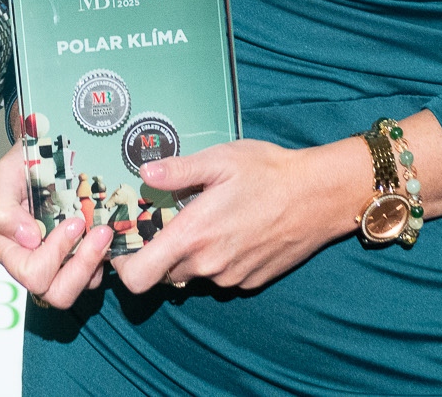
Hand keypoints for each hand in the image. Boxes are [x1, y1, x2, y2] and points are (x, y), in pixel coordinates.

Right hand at [0, 140, 113, 307]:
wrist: (47, 152)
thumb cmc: (23, 164)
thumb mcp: (6, 175)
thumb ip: (4, 208)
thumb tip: (27, 239)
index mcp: (9, 249)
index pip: (31, 273)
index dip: (54, 253)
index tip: (74, 222)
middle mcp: (33, 262)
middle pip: (57, 293)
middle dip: (82, 265)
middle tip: (100, 232)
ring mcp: (59, 264)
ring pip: (80, 288)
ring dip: (96, 261)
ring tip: (106, 233)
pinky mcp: (81, 260)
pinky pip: (95, 276)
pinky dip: (104, 258)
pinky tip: (107, 233)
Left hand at [109, 138, 363, 292]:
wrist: (318, 195)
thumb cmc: (268, 173)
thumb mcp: (219, 160)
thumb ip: (177, 171)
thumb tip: (144, 172)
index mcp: (193, 236)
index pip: (138, 277)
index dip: (123, 265)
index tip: (126, 243)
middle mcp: (209, 264)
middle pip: (163, 274)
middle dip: (159, 251)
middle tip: (169, 220)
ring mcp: (231, 277)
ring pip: (193, 274)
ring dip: (190, 254)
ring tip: (206, 219)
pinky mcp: (250, 281)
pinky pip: (220, 275)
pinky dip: (217, 258)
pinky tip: (233, 229)